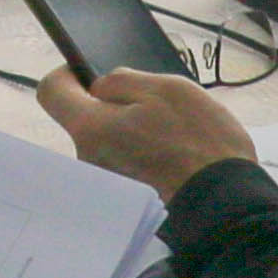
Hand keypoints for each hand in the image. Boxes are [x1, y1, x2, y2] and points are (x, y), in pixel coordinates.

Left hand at [39, 62, 257, 198]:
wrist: (225, 203)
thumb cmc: (198, 141)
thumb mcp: (166, 89)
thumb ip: (123, 80)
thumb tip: (101, 87)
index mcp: (90, 128)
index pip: (51, 91)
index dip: (69, 75)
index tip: (94, 75)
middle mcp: (87, 159)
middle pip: (84, 119)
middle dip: (110, 106)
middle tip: (152, 106)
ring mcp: (105, 182)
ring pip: (107, 141)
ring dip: (129, 131)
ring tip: (170, 132)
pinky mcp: (125, 197)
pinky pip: (123, 163)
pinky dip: (139, 153)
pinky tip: (171, 154)